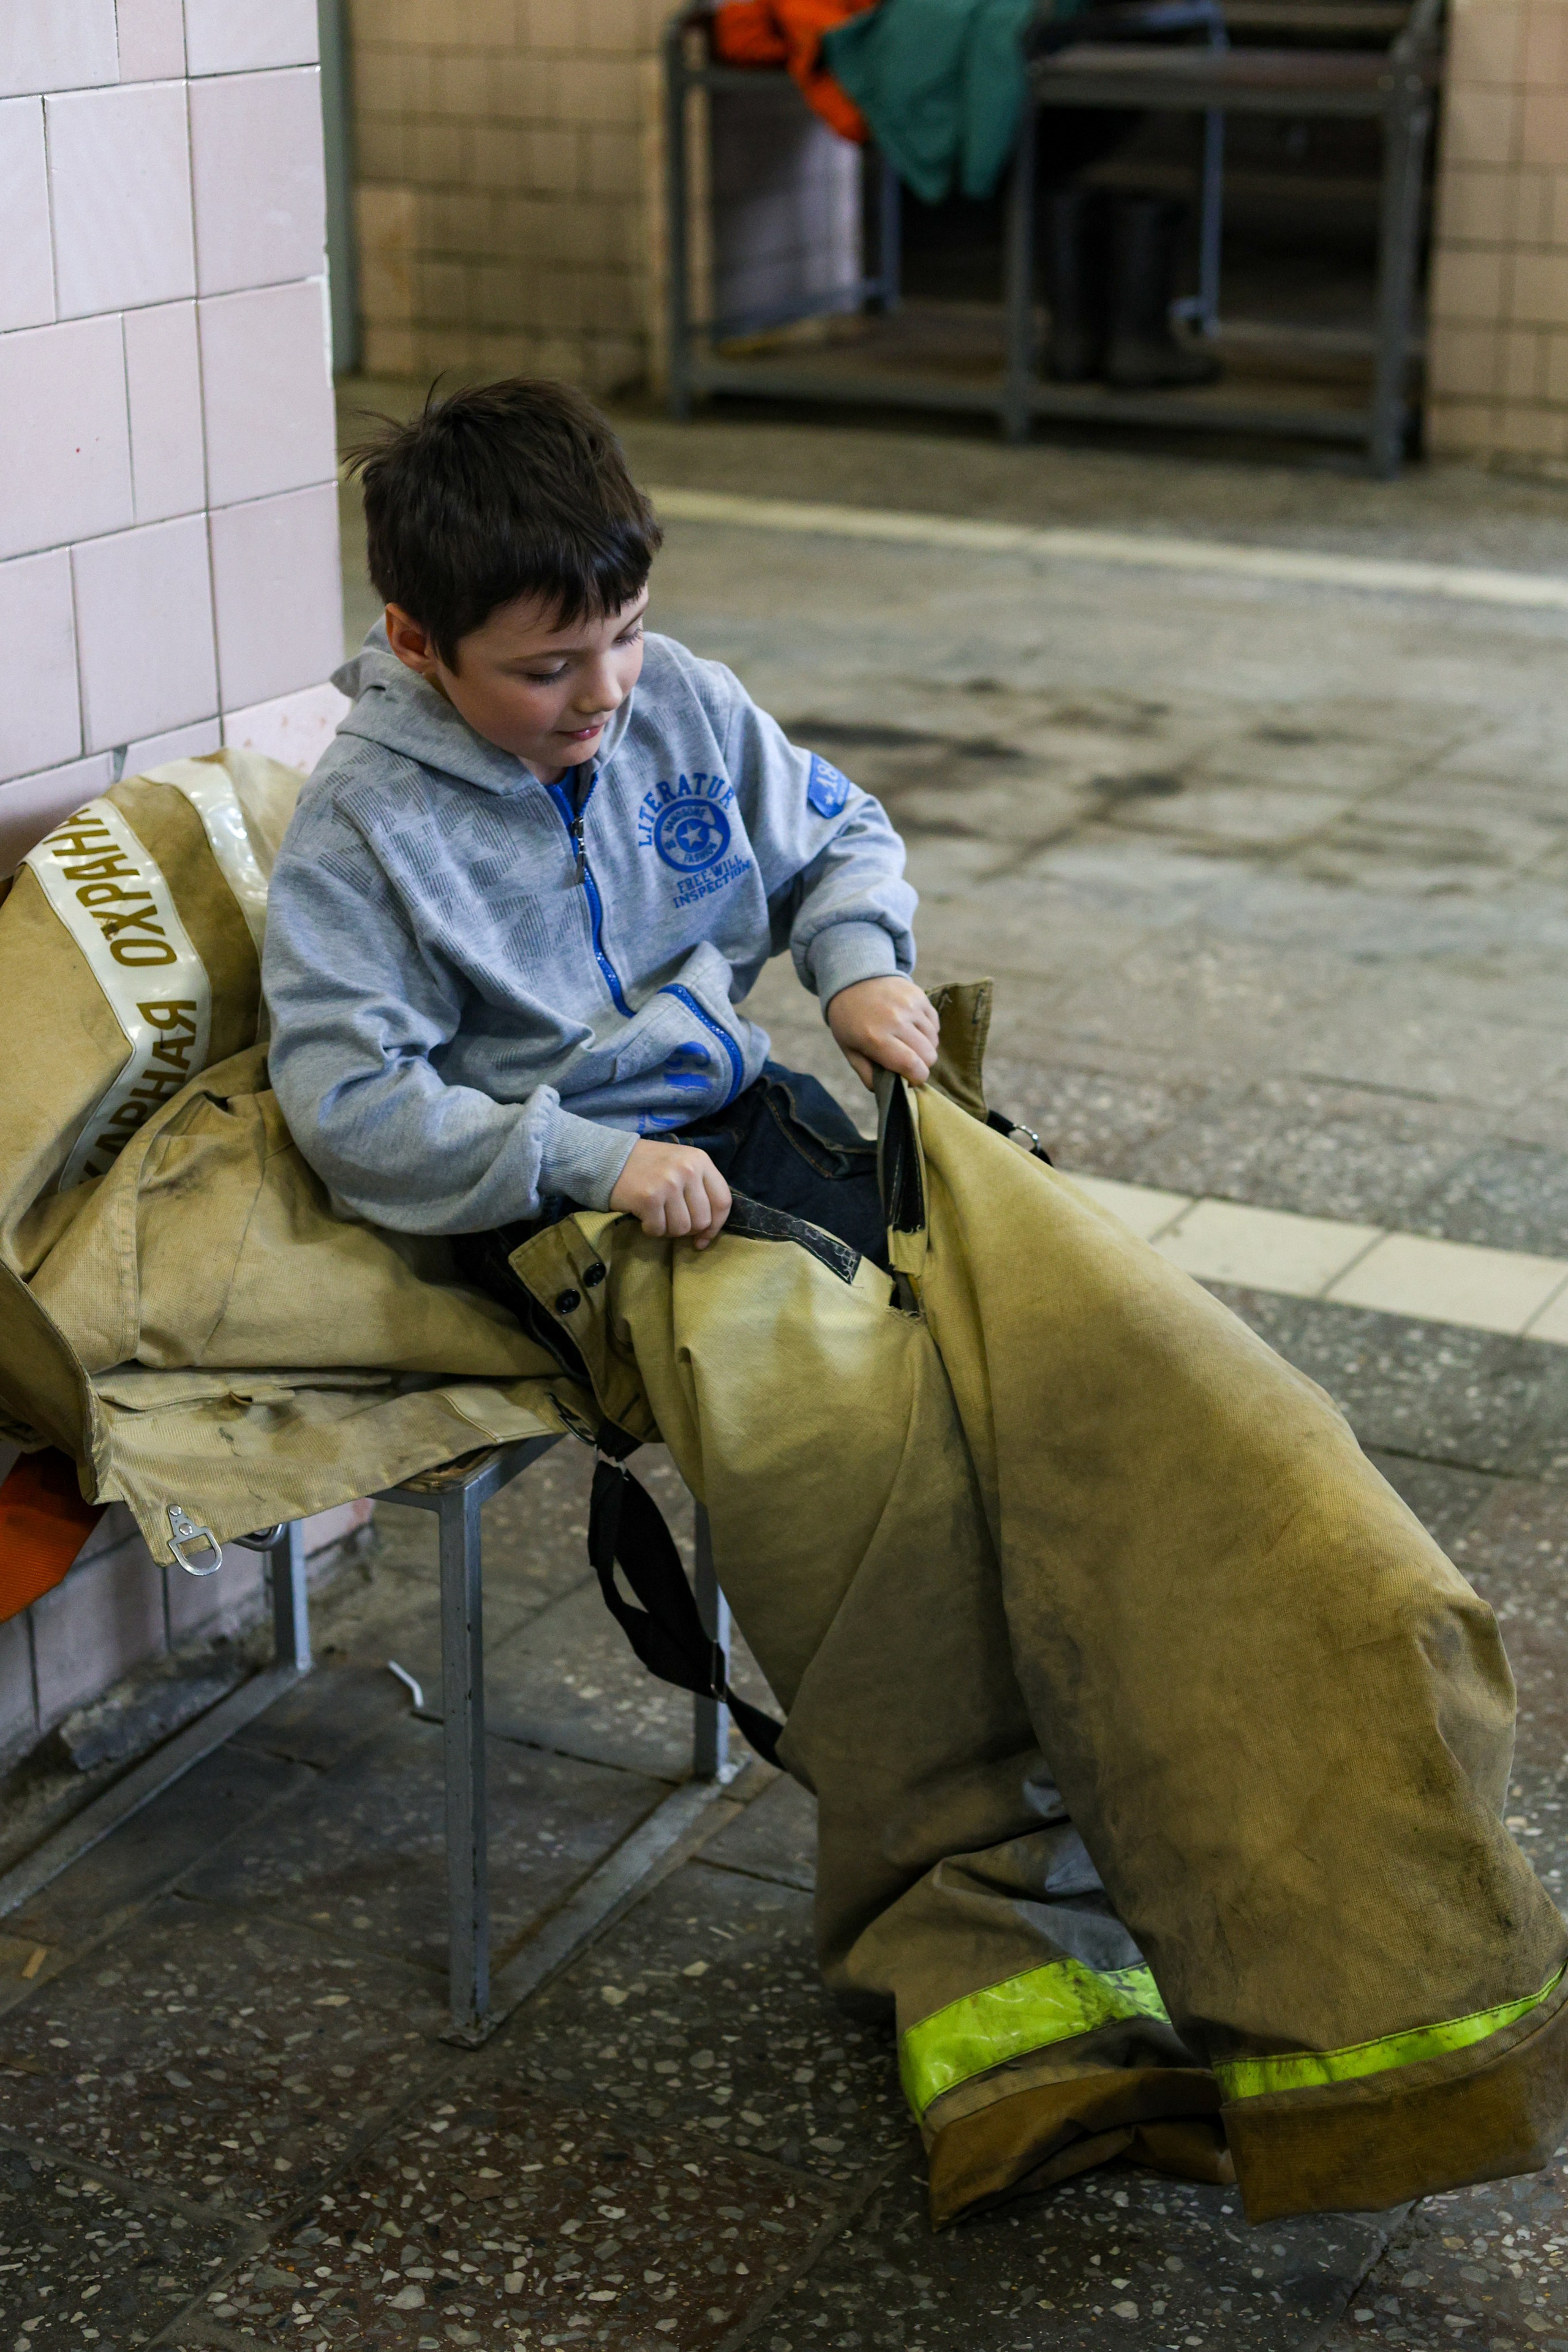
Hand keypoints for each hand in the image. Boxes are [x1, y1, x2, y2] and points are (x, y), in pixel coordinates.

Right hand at [610, 1139, 731, 1247]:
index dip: (715, 1226)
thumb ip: (699, 1190)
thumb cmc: (649, 1166)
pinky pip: (659, 1230)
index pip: (723, 1201)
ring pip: (682, 1228)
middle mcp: (688, 1170)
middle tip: (671, 1221)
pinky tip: (644, 1216)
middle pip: (702, 1220)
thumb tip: (707, 1233)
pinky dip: (650, 1229)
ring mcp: (668, 1183)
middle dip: (687, 1229)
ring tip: (657, 1215)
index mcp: (700, 1160)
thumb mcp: (681, 1165)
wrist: (609, 1158)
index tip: (703, 1238)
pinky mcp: (649, 1198)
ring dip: (668, 1229)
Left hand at [826, 975, 939, 1089]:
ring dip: (924, 1047)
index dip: (917, 1078)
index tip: (911, 1079)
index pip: (912, 1065)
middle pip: (928, 1055)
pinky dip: (927, 1031)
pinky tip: (911, 1027)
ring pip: (934, 1040)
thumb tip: (891, 1092)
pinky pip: (935, 1024)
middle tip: (907, 1060)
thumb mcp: (850, 1050)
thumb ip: (868, 1075)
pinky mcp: (919, 996)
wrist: (853, 980)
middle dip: (921, 1064)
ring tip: (907, 1042)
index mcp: (876, 1038)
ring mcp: (910, 1006)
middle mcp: (896, 1020)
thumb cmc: (849, 1021)